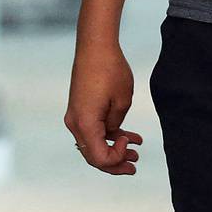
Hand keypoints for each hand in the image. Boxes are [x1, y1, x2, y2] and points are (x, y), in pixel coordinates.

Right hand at [64, 39, 142, 174]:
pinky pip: (93, 130)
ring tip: (136, 153)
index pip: (99, 158)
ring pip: (93, 144)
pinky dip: (109, 136)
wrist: (95, 46)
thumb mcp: (122, 101)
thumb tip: (113, 135)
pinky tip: (129, 136)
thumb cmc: (110, 69)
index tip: (130, 143)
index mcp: (85, 123)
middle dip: (115, 163)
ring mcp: (75, 116)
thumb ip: (117, 125)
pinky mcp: (80, 109)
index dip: (117, 159)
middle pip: (93, 155)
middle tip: (134, 165)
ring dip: (113, 150)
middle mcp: (75, 123)